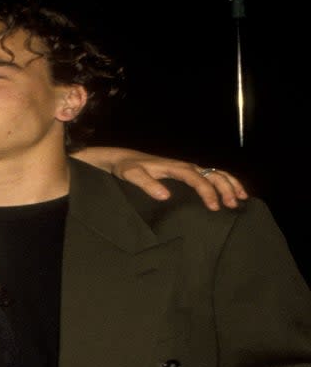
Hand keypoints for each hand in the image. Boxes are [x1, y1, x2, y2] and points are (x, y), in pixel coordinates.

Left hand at [73, 147, 248, 210]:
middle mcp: (184, 166)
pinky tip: (230, 193)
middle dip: (226, 188)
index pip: (197, 179)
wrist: (124, 160)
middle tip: (233, 205)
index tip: (214, 207)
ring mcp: (187, 168)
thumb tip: (165, 195)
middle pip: (213, 174)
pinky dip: (223, 182)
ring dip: (230, 184)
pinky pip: (210, 175)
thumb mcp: (132, 175)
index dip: (208, 192)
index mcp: (175, 167)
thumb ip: (146, 184)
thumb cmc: (127, 168)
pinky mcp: (186, 172)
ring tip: (242, 198)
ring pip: (216, 172)